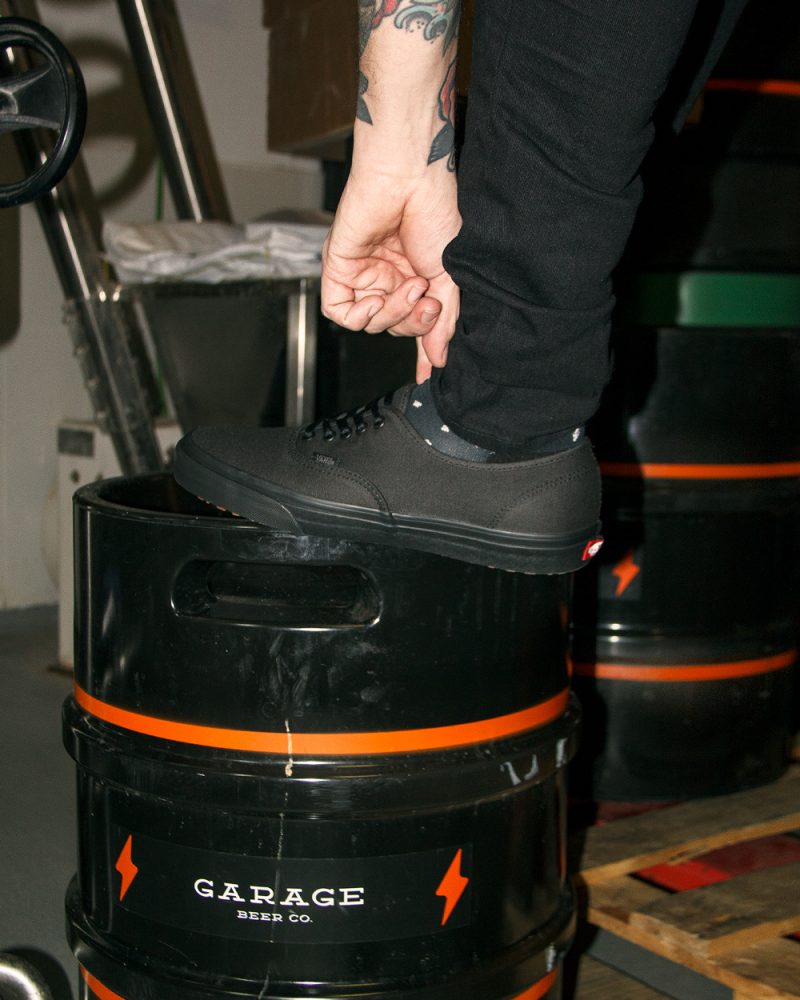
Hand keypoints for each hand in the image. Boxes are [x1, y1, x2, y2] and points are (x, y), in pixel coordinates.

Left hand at [321, 165, 460, 381]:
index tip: (428, 370)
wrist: (411, 177)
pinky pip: (340, 312)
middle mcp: (387, 276)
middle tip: (430, 302)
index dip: (421, 346)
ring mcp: (362, 272)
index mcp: (414, 275)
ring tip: (412, 286)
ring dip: (393, 314)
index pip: (412, 322)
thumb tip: (439, 357)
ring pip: (370, 322)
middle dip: (415, 323)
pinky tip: (374, 300)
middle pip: (394, 326)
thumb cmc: (434, 210)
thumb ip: (442, 320)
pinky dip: (360, 316)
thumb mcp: (449, 276)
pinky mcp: (338, 267)